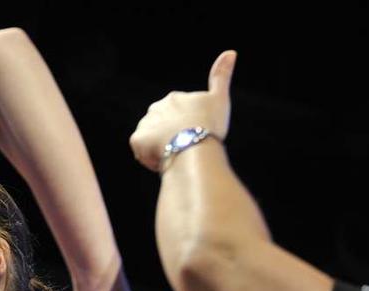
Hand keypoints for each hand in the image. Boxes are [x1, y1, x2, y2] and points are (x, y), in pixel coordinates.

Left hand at [129, 50, 235, 171]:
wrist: (194, 146)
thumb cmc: (210, 125)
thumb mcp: (220, 99)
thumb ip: (221, 77)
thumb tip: (230, 51)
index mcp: (175, 98)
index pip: (177, 117)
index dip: (187, 131)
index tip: (196, 138)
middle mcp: (156, 107)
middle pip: (162, 128)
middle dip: (171, 139)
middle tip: (186, 148)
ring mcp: (145, 123)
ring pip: (150, 140)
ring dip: (160, 149)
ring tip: (176, 155)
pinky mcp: (137, 139)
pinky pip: (140, 151)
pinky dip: (150, 158)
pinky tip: (164, 160)